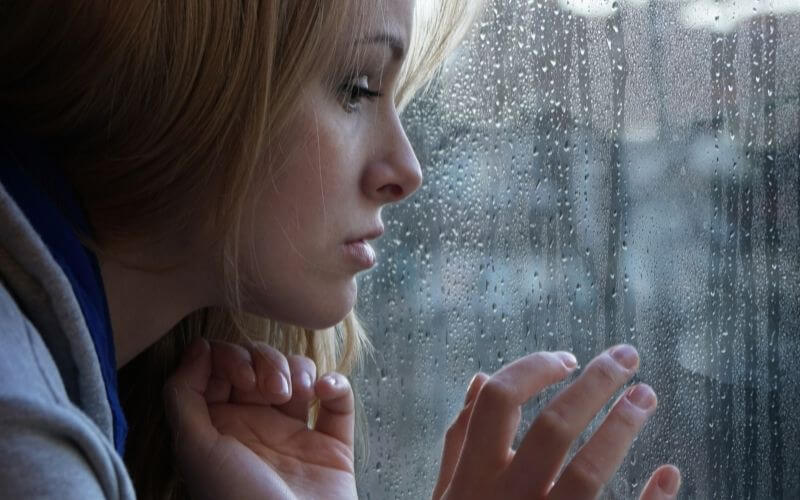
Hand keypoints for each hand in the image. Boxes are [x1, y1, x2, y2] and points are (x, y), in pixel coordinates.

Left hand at [163, 338, 356, 499]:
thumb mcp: (194, 449)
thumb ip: (183, 394)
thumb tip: (198, 346)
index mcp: (218, 428)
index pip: (221, 368)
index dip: (230, 358)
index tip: (239, 374)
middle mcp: (255, 426)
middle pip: (260, 364)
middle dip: (266, 362)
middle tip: (270, 389)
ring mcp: (296, 434)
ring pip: (299, 373)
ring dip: (299, 369)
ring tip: (296, 394)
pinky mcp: (333, 444)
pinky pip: (339, 399)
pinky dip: (336, 384)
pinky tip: (325, 391)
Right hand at [432, 346, 681, 499]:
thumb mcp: (448, 492)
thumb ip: (459, 439)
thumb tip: (476, 378)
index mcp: (472, 477)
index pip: (498, 401)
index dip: (534, 368)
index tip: (566, 358)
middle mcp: (506, 499)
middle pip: (554, 427)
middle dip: (594, 384)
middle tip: (627, 356)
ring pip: (588, 473)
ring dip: (622, 428)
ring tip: (646, 396)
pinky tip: (670, 475)